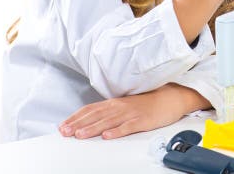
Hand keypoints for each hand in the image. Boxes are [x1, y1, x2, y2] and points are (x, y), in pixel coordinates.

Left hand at [59, 83, 208, 139]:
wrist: (170, 98)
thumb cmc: (148, 103)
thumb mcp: (125, 105)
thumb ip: (109, 111)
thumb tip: (90, 120)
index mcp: (115, 103)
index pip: (91, 109)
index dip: (76, 117)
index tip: (63, 126)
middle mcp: (120, 106)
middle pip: (96, 115)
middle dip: (79, 124)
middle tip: (65, 132)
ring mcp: (131, 113)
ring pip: (108, 121)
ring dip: (93, 128)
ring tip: (80, 135)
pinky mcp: (143, 120)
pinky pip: (128, 126)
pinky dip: (117, 131)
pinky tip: (107, 136)